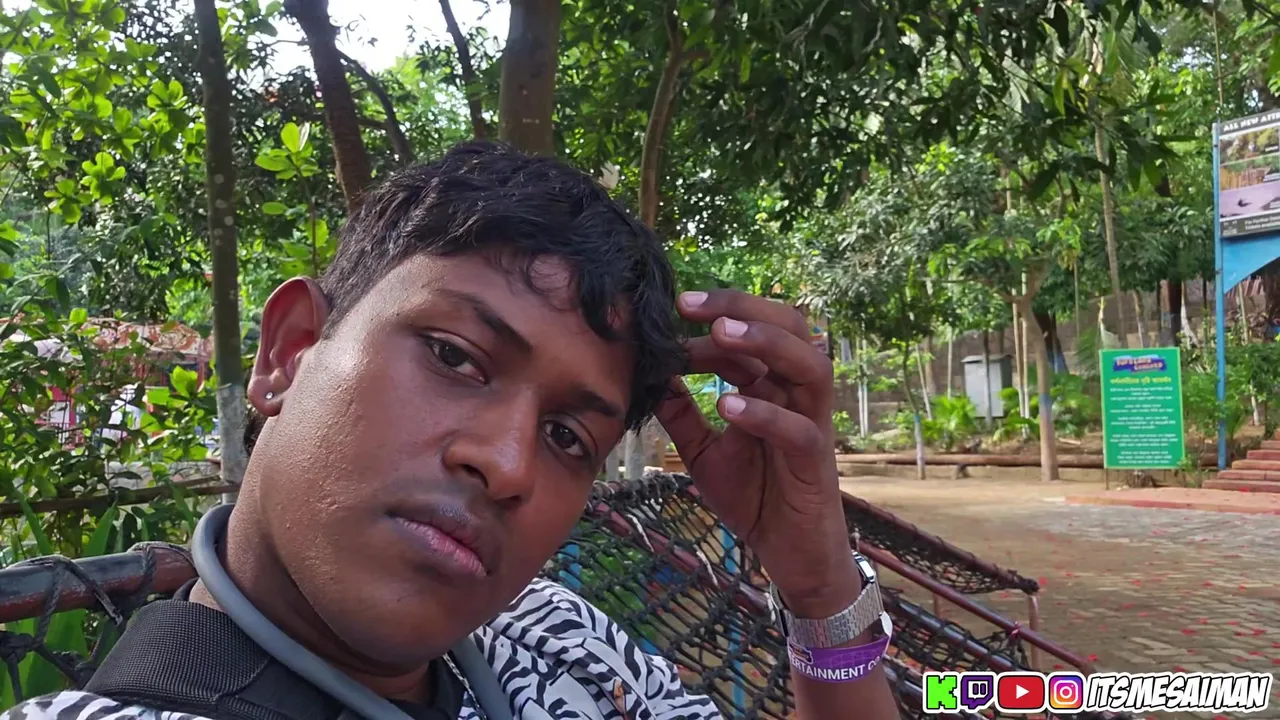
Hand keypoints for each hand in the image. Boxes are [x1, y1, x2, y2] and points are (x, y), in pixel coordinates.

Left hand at [655, 290, 858, 616]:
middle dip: (741, 307)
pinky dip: (766, 414)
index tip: (666, 314)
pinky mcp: (816, 461)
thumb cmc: (755, 495)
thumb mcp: (704, 451)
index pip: (749, 333)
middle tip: (689, 304)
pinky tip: (728, 406)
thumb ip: (682, 415)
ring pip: (809, 365)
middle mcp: (796, 395)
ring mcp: (812, 424)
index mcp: (772, 385)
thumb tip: (648, 378)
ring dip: (766, 343)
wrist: (790, 553)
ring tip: (721, 334)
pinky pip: (800, 429)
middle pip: (789, 327)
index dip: (710, 319)